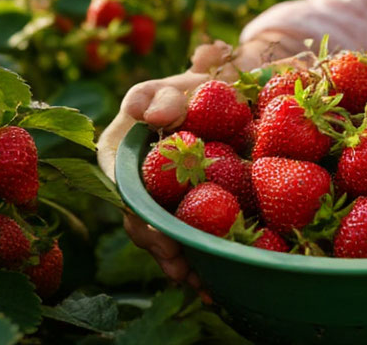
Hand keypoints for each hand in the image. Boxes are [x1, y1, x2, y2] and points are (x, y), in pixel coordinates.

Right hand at [97, 37, 313, 287]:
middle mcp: (138, 169)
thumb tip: (147, 114)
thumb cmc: (214, 84)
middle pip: (136, 210)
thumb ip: (170, 94)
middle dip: (155, 239)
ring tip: (196, 279)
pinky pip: (185, 238)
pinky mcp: (187, 210)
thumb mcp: (197, 81)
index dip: (130, 199)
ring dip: (175, 258)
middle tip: (177, 258)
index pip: (115, 169)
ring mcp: (162, 193)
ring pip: (158, 231)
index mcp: (128, 136)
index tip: (151, 220)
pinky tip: (214, 286)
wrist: (251, 93)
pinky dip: (198, 261)